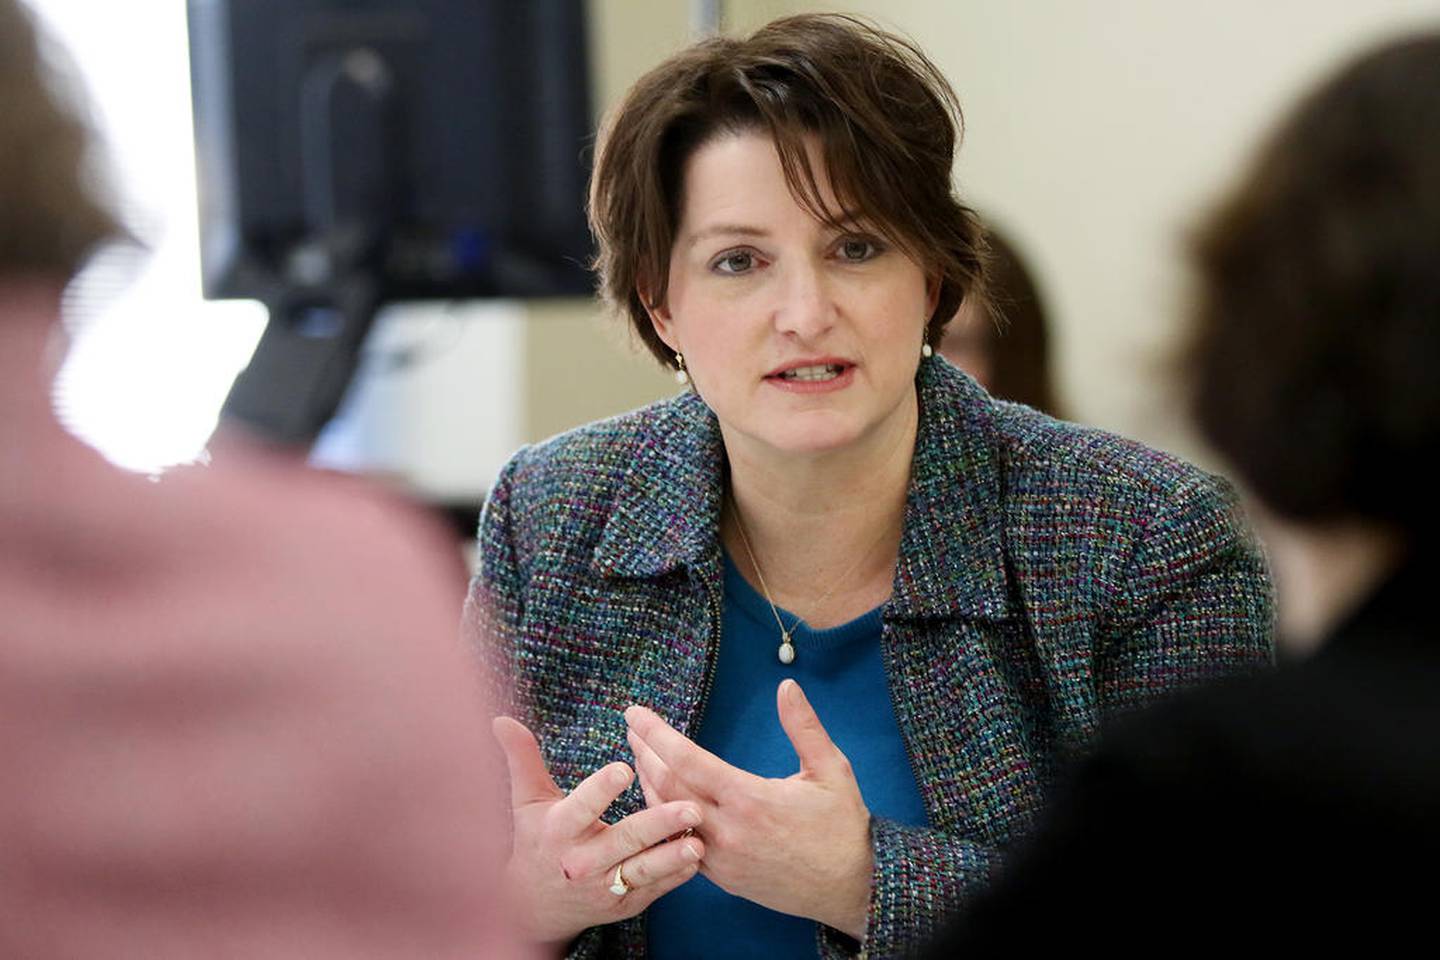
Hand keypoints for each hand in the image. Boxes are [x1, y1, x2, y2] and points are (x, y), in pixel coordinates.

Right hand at [492, 717, 705, 948]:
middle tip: (691, 805)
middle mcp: (582, 861)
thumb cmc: (535, 841)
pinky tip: (697, 861)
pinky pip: (655, 890)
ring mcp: (605, 887)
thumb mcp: (527, 802)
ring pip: (643, 869)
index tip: (625, 768)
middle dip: (658, 823)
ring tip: (698, 840)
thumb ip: (522, 759)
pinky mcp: (625, 904)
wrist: (535, 906)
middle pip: (624, 840)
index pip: (581, 807)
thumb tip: (500, 719)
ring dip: (673, 856)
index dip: (601, 789)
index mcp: (560, 830)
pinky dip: (676, 876)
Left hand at [624, 679, 872, 938]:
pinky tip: (659, 799)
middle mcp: (727, 831)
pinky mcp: (721, 877)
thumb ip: (804, 727)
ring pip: (668, 819)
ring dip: (648, 785)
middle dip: (644, 754)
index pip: (687, 760)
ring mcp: (720, 859)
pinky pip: (679, 845)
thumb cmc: (843, 826)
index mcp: (750, 799)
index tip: (635, 714)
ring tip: (638, 756)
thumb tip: (787, 686)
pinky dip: (663, 817)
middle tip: (631, 728)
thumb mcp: (832, 770)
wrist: (853, 887)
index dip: (656, 734)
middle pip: (667, 787)